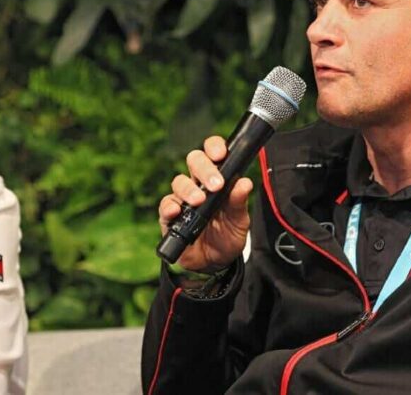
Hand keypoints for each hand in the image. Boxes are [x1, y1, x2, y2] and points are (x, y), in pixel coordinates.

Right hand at [158, 135, 253, 271]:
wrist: (215, 263)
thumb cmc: (227, 235)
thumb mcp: (239, 220)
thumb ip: (239, 202)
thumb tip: (245, 183)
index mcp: (218, 178)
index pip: (213, 153)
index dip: (214, 147)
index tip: (221, 154)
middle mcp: (199, 184)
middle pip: (194, 161)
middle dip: (204, 168)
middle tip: (216, 184)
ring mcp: (183, 199)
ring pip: (179, 181)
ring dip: (189, 189)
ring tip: (199, 201)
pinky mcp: (170, 216)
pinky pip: (165, 205)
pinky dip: (170, 206)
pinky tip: (177, 211)